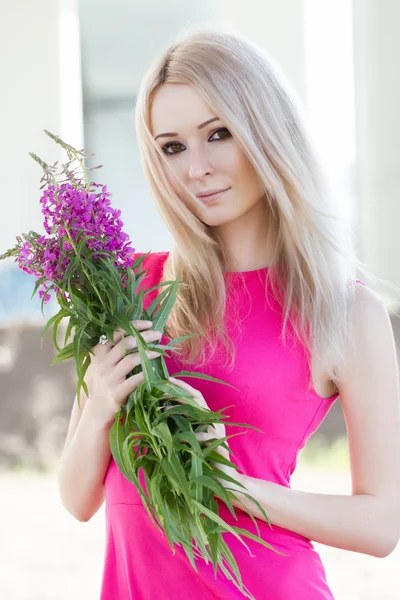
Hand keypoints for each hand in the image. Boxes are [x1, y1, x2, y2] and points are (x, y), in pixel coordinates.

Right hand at [85, 319, 162, 426]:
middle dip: (145, 336)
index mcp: (99, 352)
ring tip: (159, 351)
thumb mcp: (104, 363)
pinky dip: (146, 374)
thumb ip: (116, 348)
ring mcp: (108, 379)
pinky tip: (154, 371)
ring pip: (131, 360)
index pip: (116, 332)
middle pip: (126, 343)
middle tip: (158, 334)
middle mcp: (102, 364)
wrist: (97, 409)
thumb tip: (139, 331)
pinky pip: (134, 380)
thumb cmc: (106, 381)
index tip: (149, 323)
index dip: (134, 325)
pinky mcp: (116, 393)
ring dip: (148, 353)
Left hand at [166, 377, 244, 494]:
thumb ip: (181, 427)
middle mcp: (213, 421)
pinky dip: (191, 435)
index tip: (166, 379)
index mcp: (207, 418)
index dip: (182, 387)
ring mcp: (217, 431)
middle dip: (180, 391)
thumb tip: (160, 414)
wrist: (224, 480)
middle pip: (197, 399)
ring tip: (165, 409)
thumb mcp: (190, 440)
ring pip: (200, 413)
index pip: (195, 396)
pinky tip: (178, 437)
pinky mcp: (218, 444)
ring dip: (181, 409)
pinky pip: (203, 435)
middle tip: (163, 388)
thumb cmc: (203, 460)